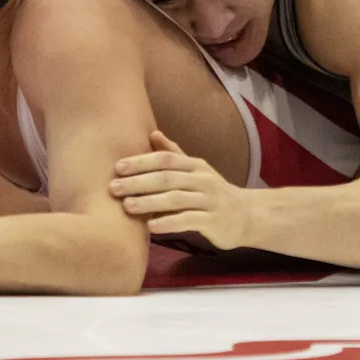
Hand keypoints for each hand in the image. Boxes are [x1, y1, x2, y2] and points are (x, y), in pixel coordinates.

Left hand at [110, 131, 250, 250]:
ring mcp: (209, 200)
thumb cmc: (213, 193)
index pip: (165, 159)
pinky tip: (151, 227)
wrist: (246, 215)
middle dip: (138, 182)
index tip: (117, 168)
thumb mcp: (196, 171)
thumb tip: (152, 133)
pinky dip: (169, 223)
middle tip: (113, 188)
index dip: (141, 162)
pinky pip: (189, 220)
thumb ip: (174, 154)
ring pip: (176, 199)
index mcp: (195, 166)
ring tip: (126, 206)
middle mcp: (203, 180)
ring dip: (149, 202)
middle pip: (167, 178)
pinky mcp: (214, 221)